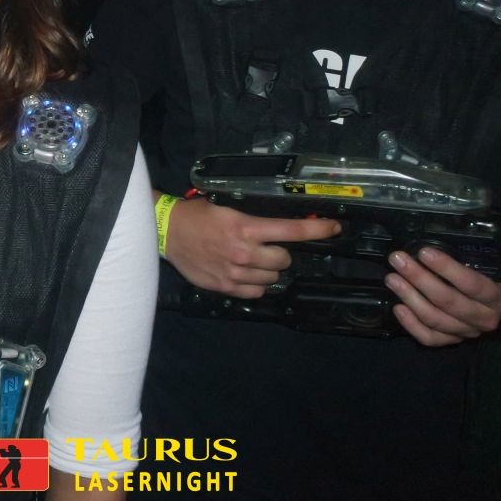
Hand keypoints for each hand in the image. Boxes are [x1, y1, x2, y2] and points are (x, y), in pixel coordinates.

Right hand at [164, 197, 340, 297]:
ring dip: (269, 269)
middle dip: (281, 252)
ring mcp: (234, 272)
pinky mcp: (225, 287)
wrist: (166, 232)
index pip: (291, 231)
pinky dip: (257, 283)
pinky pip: (256, 291)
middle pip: (284, 260)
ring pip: (272, 278)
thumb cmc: (197, 215)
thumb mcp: (227, 208)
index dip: (318, 229)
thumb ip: (254, 221)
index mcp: (244, 227)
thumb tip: (282, 228)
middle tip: (268, 246)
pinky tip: (246, 273)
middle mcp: (243, 252)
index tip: (334, 228)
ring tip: (254, 260)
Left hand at [385, 246, 500, 345]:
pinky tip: (397, 308)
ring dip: (410, 298)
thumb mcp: (489, 267)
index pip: (472, 284)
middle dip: (420, 279)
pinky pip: (430, 338)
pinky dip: (412, 325)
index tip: (424, 252)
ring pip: (436, 319)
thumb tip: (437, 235)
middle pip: (449, 302)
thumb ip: (469, 257)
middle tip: (398, 260)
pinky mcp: (453, 341)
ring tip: (392, 279)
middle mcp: (484, 318)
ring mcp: (467, 332)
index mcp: (496, 297)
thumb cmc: (491, 279)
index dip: (447, 269)